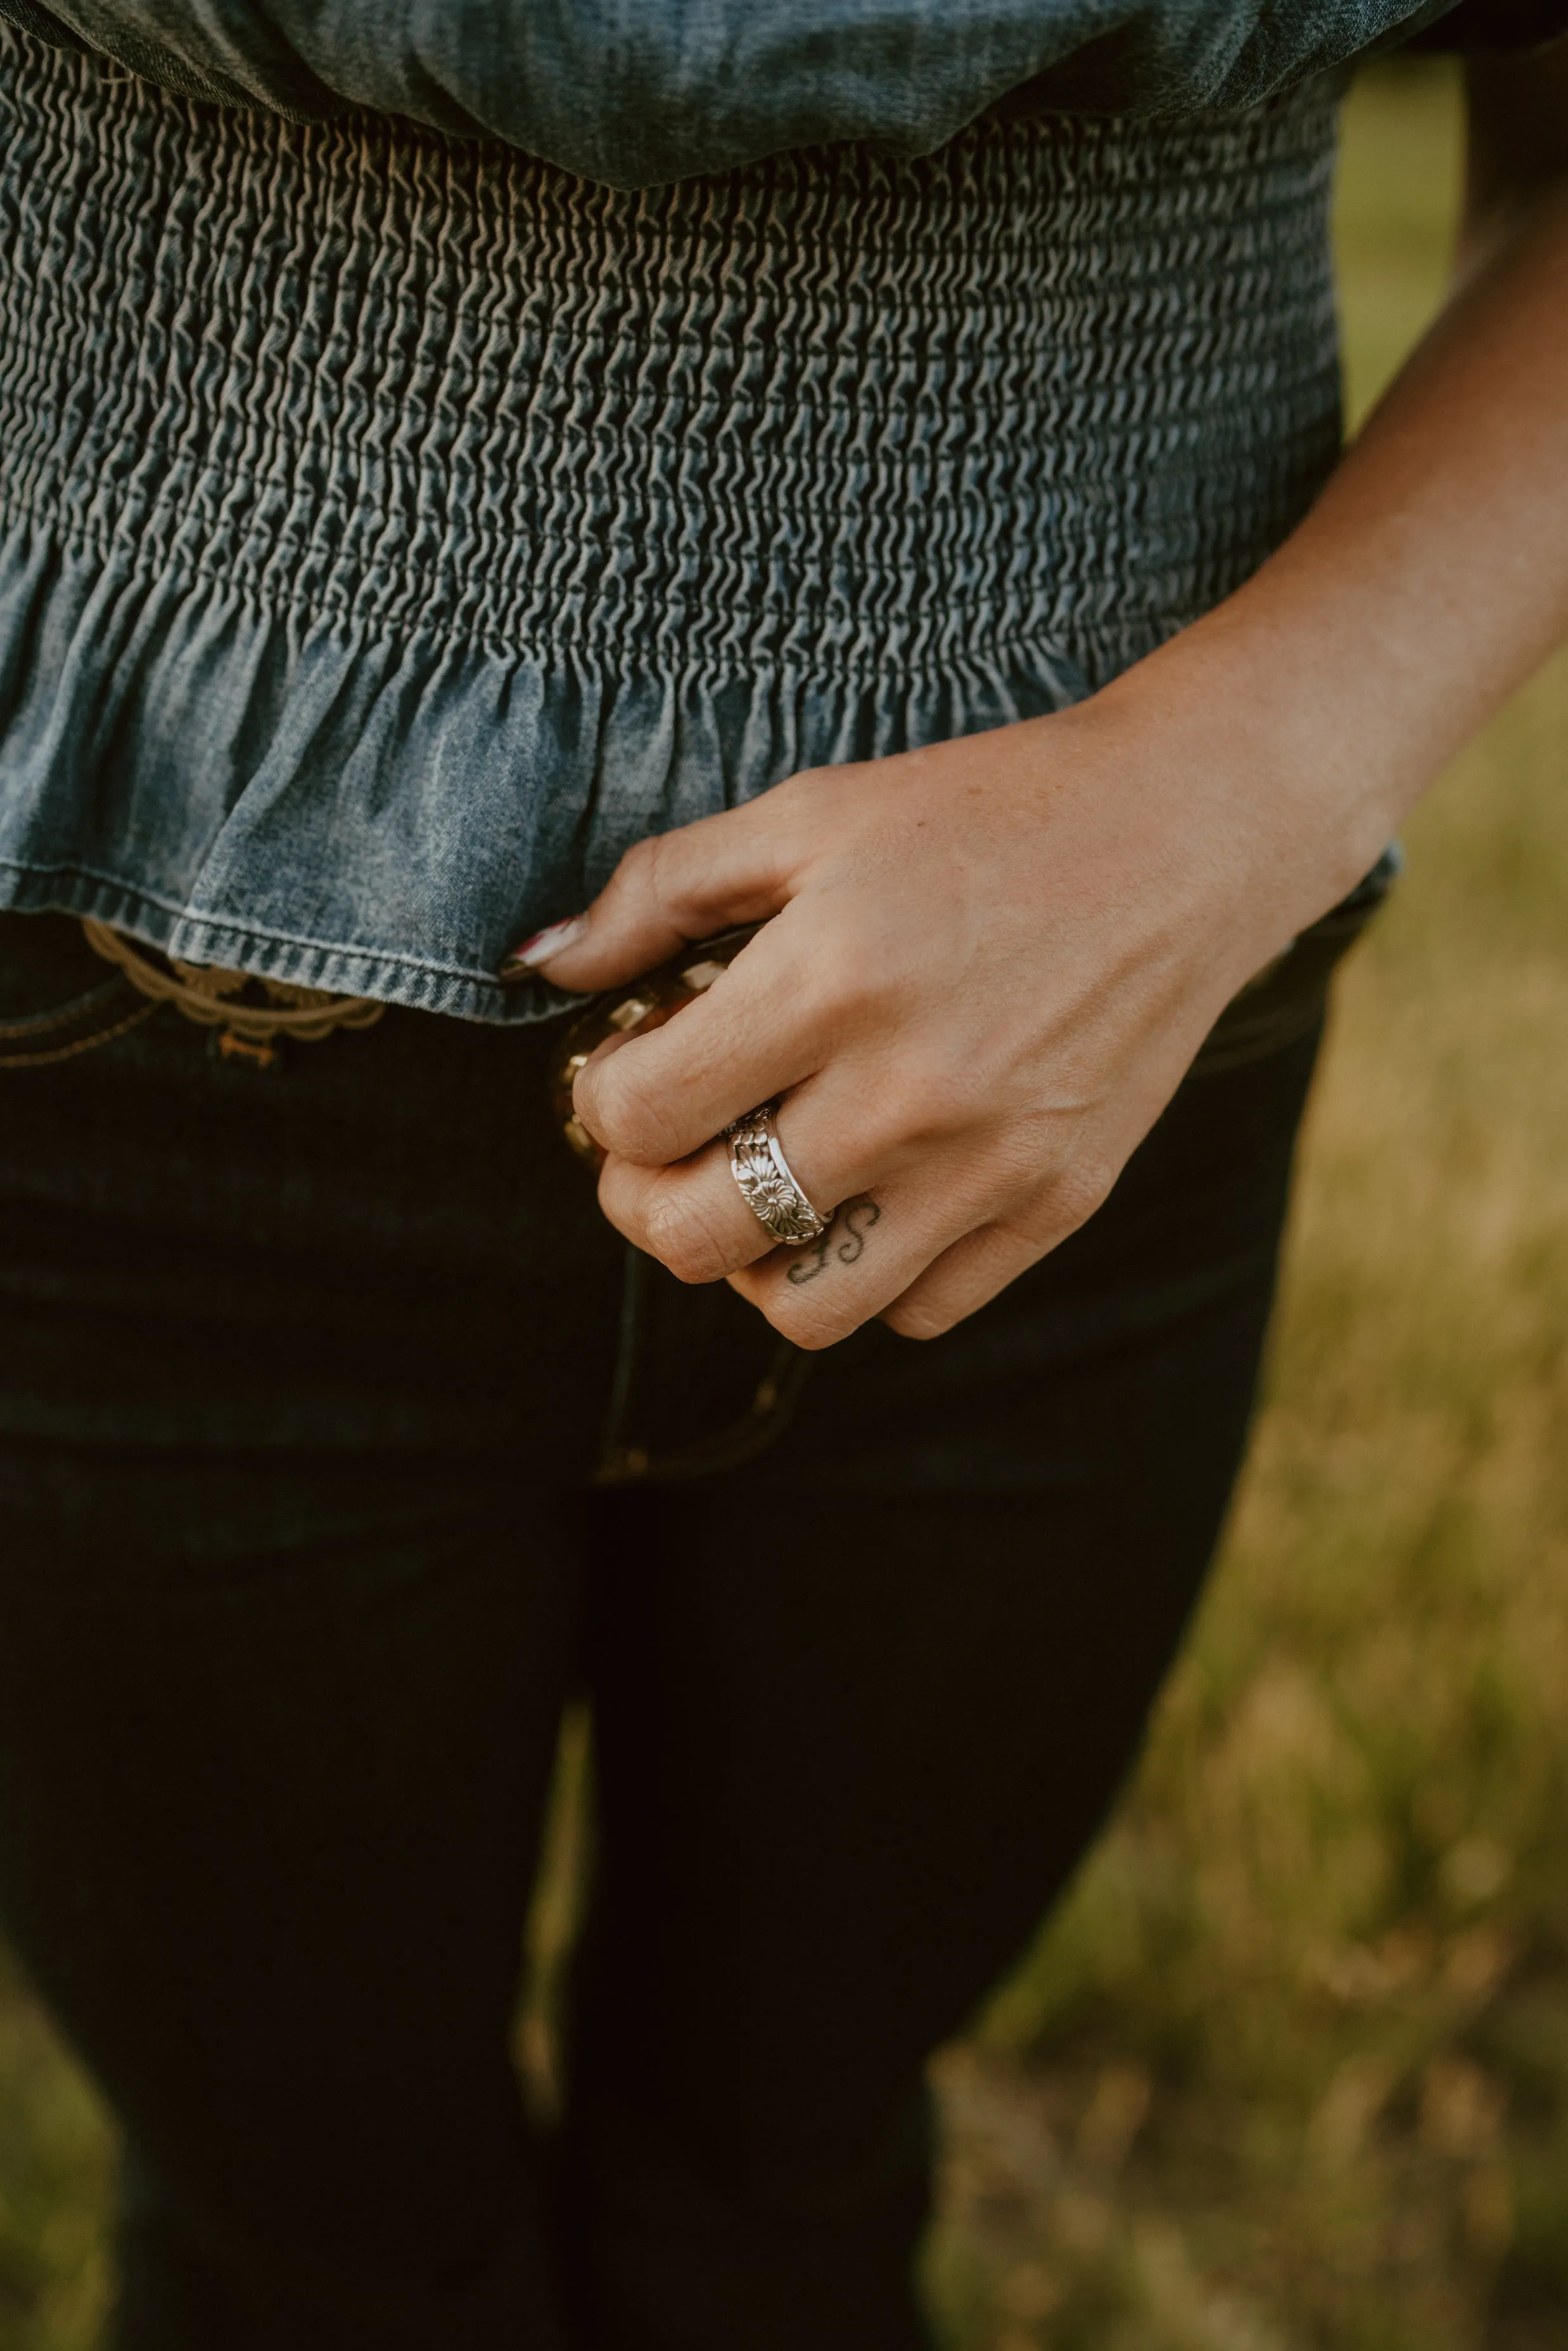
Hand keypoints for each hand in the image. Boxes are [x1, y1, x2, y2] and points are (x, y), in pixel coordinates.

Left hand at [506, 92, 1567, 1349]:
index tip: (624, 1071)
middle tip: (658, 1156)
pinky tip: (870, 1191)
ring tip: (760, 1186)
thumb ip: (659, 889)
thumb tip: (538, 962)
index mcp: (832, 980)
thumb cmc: (983, 812)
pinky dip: (870, 1273)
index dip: (601, 1102)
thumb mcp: (810, 812)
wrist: (1186, 835)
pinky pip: (919, 1311)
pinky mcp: (1057, 1205)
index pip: (641, 1116)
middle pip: (698, 1240)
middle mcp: (910, 1093)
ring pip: (806, 1309)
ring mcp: (991, 1165)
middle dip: (644, 1206)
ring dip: (753, 1261)